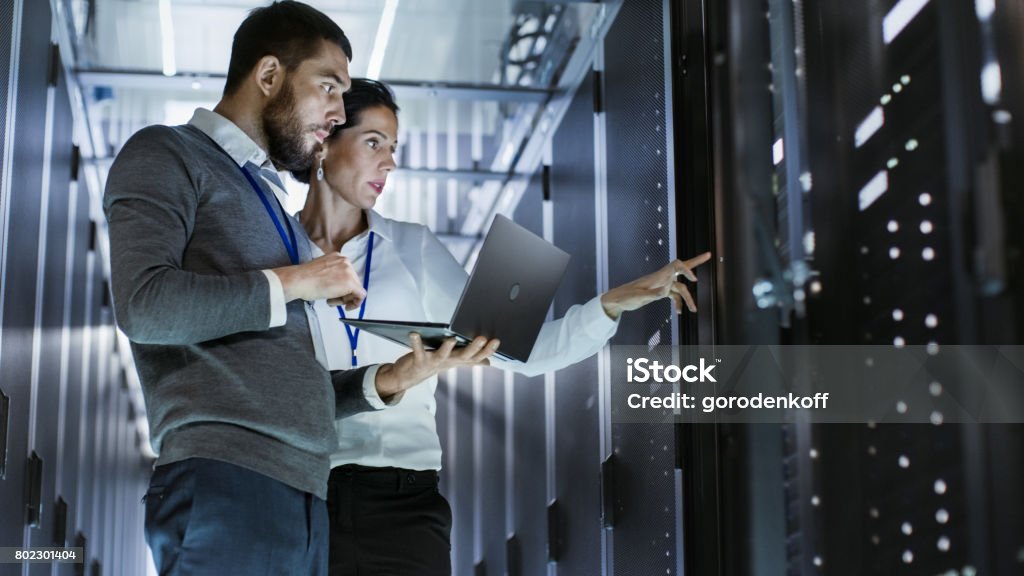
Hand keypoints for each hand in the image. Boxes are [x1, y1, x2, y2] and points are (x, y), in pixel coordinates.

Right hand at [272, 253, 365, 308]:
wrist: (299, 280)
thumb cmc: (304, 279)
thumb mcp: (321, 271)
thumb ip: (332, 274)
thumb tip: (337, 284)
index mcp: (338, 257)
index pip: (347, 274)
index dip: (341, 286)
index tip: (334, 293)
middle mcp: (345, 261)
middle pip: (353, 281)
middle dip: (344, 293)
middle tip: (332, 299)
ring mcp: (349, 271)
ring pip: (356, 288)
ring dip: (345, 298)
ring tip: (331, 301)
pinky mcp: (351, 283)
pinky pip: (361, 295)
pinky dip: (355, 303)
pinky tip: (346, 307)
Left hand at [374, 333, 499, 402]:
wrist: (410, 376)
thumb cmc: (434, 363)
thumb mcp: (454, 361)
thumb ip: (470, 360)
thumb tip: (488, 362)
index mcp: (457, 360)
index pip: (477, 357)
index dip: (487, 350)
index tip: (496, 340)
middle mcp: (448, 362)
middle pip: (464, 356)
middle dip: (474, 348)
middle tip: (482, 338)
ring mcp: (433, 362)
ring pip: (442, 356)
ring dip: (447, 348)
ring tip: (452, 339)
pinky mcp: (419, 360)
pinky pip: (417, 350)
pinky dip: (416, 342)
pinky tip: (414, 333)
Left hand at [600, 252, 711, 317]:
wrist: (617, 300)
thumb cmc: (626, 297)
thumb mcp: (639, 297)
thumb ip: (653, 294)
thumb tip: (665, 292)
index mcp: (658, 276)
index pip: (676, 265)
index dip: (686, 269)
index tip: (694, 279)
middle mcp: (662, 278)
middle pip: (681, 268)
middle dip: (696, 262)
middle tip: (709, 254)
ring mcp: (661, 284)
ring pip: (680, 288)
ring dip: (688, 298)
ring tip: (694, 310)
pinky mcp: (659, 291)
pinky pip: (674, 295)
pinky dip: (678, 303)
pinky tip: (679, 312)